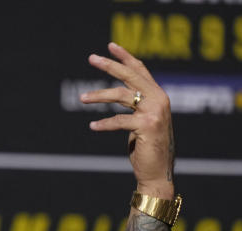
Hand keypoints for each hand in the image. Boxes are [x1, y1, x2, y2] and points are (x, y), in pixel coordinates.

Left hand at [81, 43, 174, 199]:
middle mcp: (159, 100)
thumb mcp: (142, 121)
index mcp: (158, 96)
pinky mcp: (147, 126)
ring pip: (121, 96)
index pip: (140, 70)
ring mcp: (155, 112)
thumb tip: (119, 93)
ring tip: (81, 98)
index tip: (110, 46)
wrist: (156, 173)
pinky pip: (119, 121)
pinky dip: (104, 124)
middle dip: (110, 65)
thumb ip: (136, 106)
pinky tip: (92, 125)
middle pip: (131, 76)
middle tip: (91, 58)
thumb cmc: (146, 148)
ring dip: (99, 95)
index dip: (125, 57)